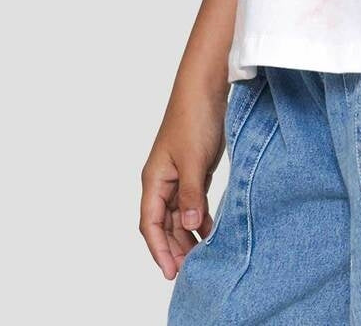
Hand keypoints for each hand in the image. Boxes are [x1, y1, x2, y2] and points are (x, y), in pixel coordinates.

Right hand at [139, 83, 227, 278]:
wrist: (206, 87)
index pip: (150, 223)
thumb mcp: (193, 160)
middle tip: (191, 270)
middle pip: (164, 223)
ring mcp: (178, 175)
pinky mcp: (194, 169)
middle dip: (174, 247)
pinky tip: (209, 230)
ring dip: (187, 235)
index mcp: (154, 179)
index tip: (171, 272)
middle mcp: (162, 180)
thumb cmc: (193, 117)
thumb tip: (189, 228)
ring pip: (178, 215)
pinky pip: (192, 202)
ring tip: (201, 256)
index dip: (159, 249)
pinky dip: (199, 217)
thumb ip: (192, 195)